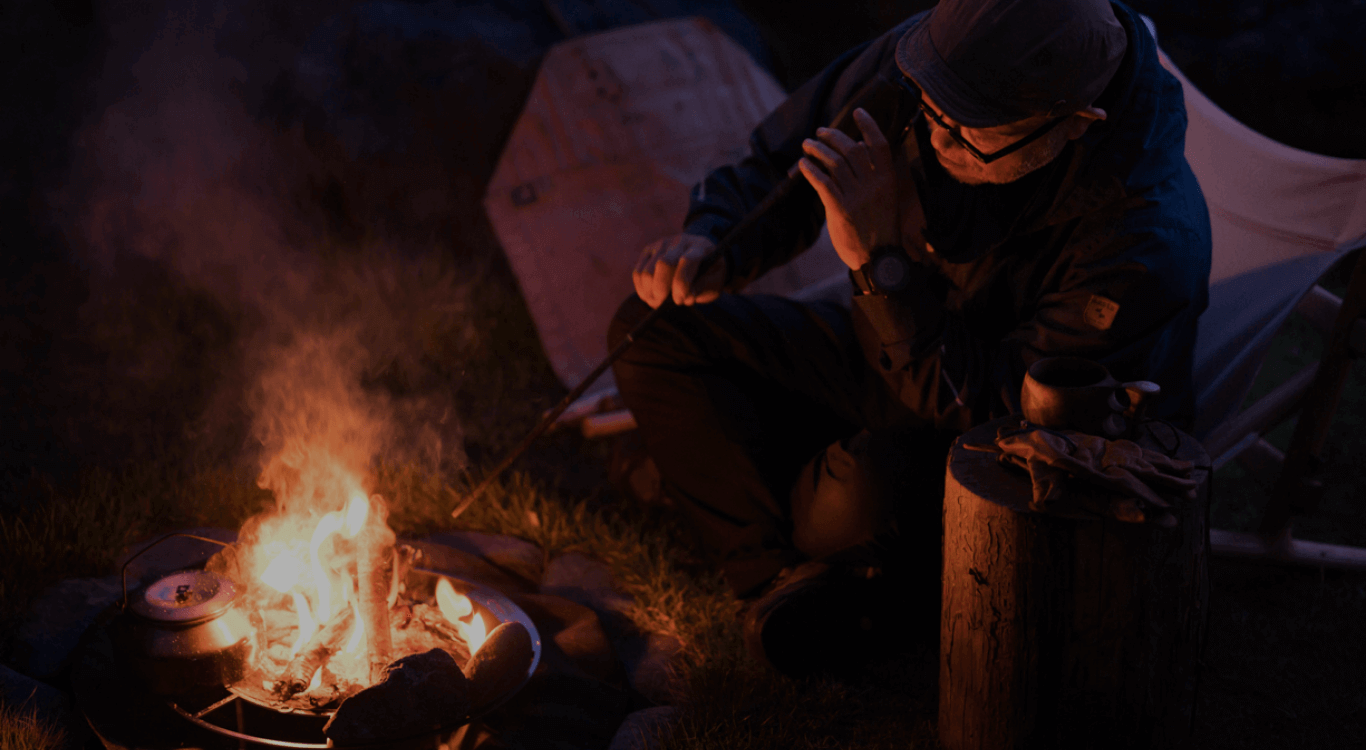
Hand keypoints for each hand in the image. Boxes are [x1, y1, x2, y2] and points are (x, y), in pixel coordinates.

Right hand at [632, 233, 726, 308]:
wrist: (700, 258)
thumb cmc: (708, 274)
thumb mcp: (713, 283)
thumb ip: (702, 289)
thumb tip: (687, 298)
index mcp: (700, 247)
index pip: (688, 260)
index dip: (681, 283)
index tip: (679, 300)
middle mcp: (680, 241)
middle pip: (663, 263)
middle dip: (661, 288)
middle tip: (662, 304)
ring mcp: (662, 244)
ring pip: (647, 270)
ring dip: (649, 292)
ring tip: (657, 303)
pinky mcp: (648, 251)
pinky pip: (638, 273)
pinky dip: (641, 289)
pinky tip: (649, 296)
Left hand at [797, 108, 897, 270]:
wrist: (879, 260)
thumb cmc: (881, 229)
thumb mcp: (886, 199)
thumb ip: (873, 175)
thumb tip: (857, 149)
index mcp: (888, 180)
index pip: (880, 145)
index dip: (869, 125)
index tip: (858, 112)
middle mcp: (873, 185)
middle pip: (851, 149)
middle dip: (833, 137)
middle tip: (820, 132)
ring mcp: (857, 197)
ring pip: (834, 163)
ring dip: (818, 150)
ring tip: (807, 145)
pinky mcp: (841, 210)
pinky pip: (823, 183)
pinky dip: (811, 171)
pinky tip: (803, 165)